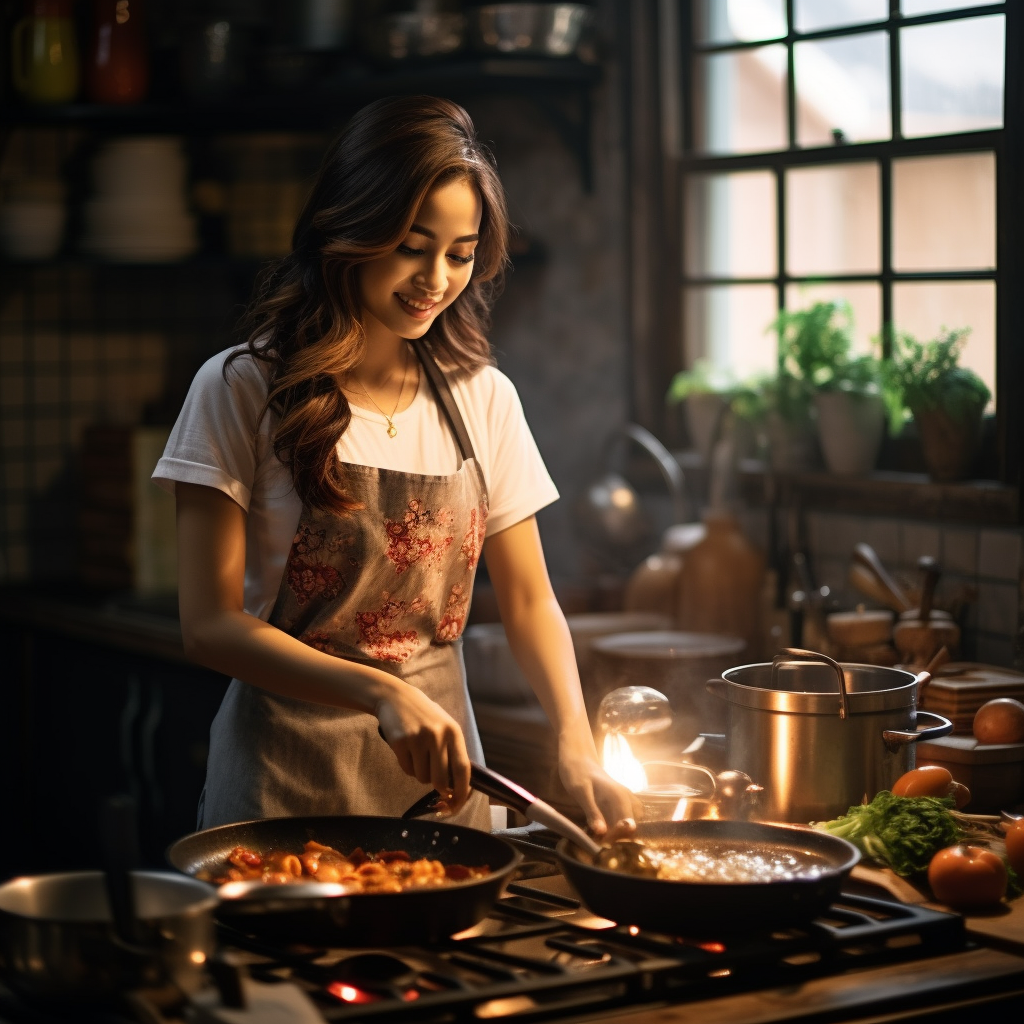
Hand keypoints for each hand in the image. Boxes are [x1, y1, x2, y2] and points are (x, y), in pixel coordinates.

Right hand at [375, 685, 471, 811]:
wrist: (396, 697)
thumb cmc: (425, 716)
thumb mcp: (444, 728)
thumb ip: (452, 752)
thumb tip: (457, 787)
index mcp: (454, 732)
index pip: (463, 769)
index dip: (462, 791)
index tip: (458, 803)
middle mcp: (438, 735)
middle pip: (441, 780)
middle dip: (438, 789)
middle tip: (435, 785)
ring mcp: (418, 738)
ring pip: (422, 777)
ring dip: (420, 773)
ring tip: (418, 754)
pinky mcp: (400, 742)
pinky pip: (407, 770)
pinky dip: (407, 766)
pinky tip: (406, 750)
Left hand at [558, 754, 643, 837]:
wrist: (578, 757)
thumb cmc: (577, 771)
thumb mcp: (580, 792)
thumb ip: (592, 812)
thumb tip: (602, 833)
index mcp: (620, 798)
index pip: (628, 827)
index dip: (617, 839)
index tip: (600, 844)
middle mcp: (627, 799)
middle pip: (632, 828)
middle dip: (619, 840)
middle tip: (599, 843)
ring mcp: (625, 800)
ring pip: (630, 825)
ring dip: (619, 835)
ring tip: (601, 839)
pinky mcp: (620, 803)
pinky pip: (624, 820)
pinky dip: (616, 828)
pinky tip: (602, 831)